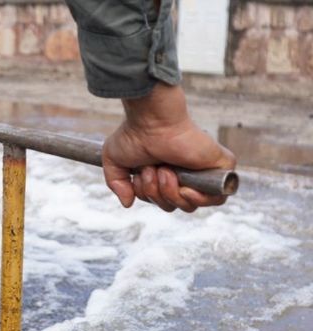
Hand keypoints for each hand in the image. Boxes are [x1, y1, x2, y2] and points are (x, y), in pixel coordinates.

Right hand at [102, 83, 235, 212]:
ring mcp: (202, 171)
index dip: (149, 195)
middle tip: (153, 170)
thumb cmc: (134, 134)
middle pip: (174, 206)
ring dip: (173, 194)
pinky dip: (199, 198)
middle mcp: (183, 173)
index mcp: (164, 173)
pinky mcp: (220, 168)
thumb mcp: (114, 162)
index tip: (142, 174)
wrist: (153, 121)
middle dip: (158, 195)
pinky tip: (185, 187)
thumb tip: (128, 203)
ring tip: (166, 171)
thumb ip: (117, 184)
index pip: (161, 201)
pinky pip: (216, 198)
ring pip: (191, 205)